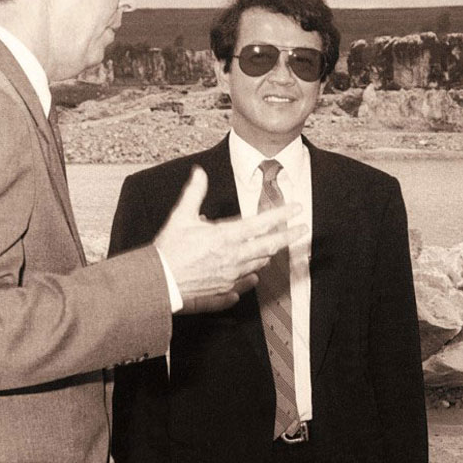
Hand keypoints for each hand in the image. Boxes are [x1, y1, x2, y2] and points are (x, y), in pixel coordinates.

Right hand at [155, 167, 307, 313]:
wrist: (159, 282)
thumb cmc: (168, 251)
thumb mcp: (180, 216)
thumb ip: (194, 193)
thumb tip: (199, 173)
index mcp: (226, 237)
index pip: (262, 223)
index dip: (282, 215)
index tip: (297, 209)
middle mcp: (234, 257)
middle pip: (270, 246)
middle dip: (289, 236)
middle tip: (302, 231)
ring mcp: (231, 276)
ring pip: (259, 264)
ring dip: (268, 254)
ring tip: (275, 247)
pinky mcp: (224, 290)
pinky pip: (244, 283)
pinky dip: (251, 277)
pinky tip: (254, 276)